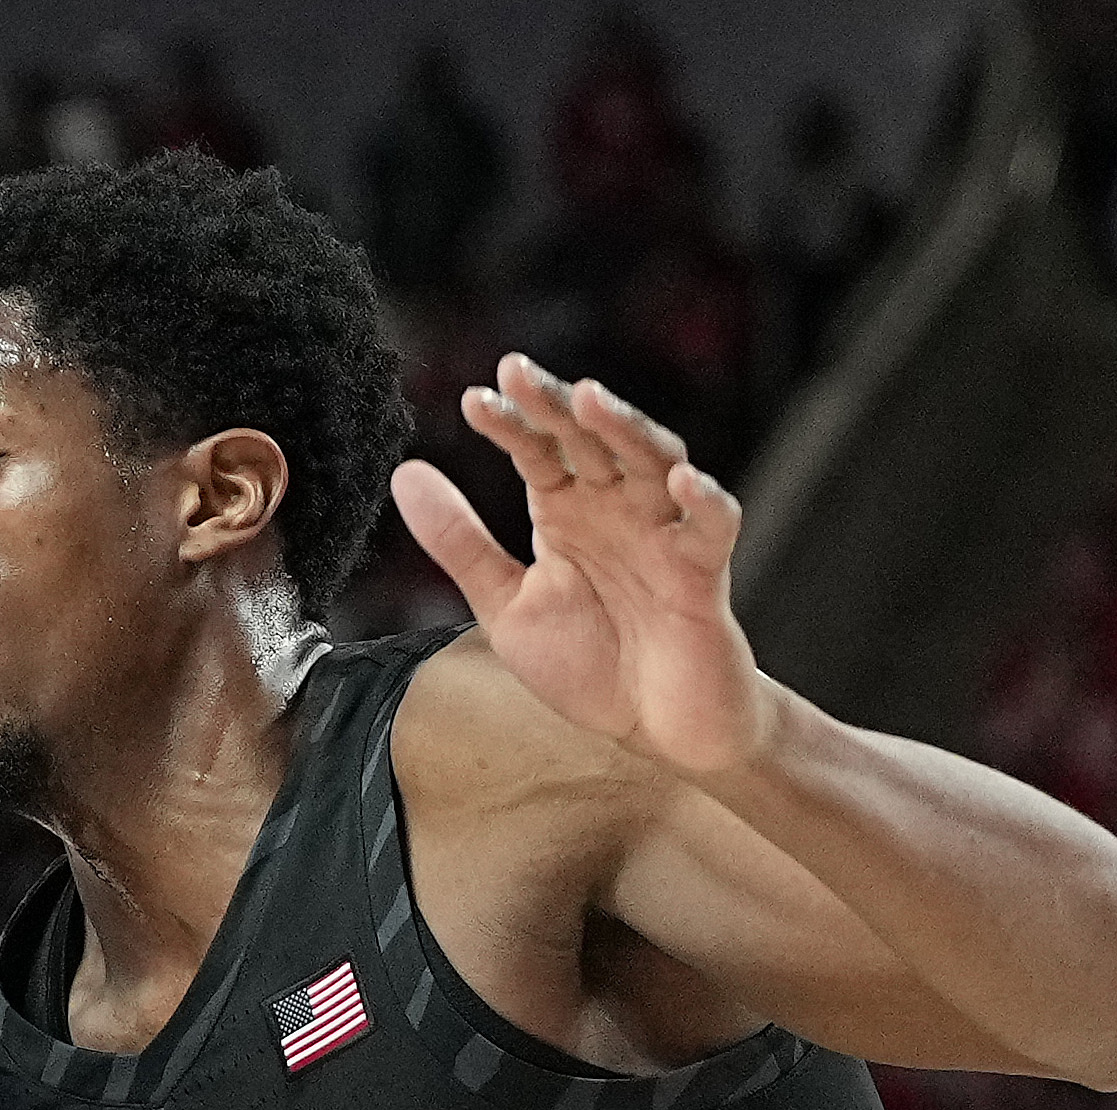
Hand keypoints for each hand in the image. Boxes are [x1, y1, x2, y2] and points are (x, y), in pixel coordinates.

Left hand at [393, 356, 766, 781]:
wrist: (651, 729)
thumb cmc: (587, 664)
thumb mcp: (507, 604)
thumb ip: (459, 542)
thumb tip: (405, 473)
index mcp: (567, 510)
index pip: (538, 450)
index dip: (509, 424)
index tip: (473, 401)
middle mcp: (616, 508)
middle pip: (592, 439)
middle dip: (557, 405)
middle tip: (519, 372)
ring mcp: (662, 533)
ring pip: (653, 461)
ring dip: (625, 428)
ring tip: (590, 399)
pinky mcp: (704, 570)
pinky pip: (712, 525)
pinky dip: (702, 501)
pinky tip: (680, 481)